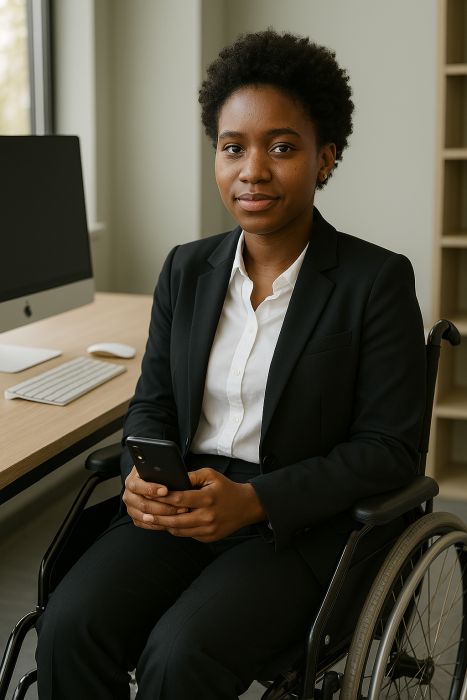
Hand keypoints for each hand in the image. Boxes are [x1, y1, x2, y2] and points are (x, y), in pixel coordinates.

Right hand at [123, 466, 188, 529]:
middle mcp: (128, 496)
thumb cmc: (152, 474)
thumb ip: (159, 472)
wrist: (144, 481)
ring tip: (178, 512)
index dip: (151, 489)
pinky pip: (146, 524)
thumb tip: (172, 475)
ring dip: (164, 516)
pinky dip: (159, 523)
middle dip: (163, 506)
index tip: (165, 490)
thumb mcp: (154, 469)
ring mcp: (131, 508)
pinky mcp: (135, 517)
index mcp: (131, 482)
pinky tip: (171, 520)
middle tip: (178, 505)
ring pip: (146, 516)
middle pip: (143, 504)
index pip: (138, 486)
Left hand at [134, 468, 266, 541]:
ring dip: (164, 526)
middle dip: (158, 517)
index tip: (150, 496)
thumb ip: (191, 476)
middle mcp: (207, 516)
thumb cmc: (225, 488)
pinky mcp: (208, 538)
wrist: (246, 506)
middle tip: (144, 513)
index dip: (162, 498)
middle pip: (175, 520)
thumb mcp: (210, 475)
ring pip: (179, 531)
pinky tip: (167, 524)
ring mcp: (208, 530)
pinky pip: (187, 535)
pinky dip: (176, 530)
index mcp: (207, 498)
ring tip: (152, 520)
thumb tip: (172, 479)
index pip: (179, 499)